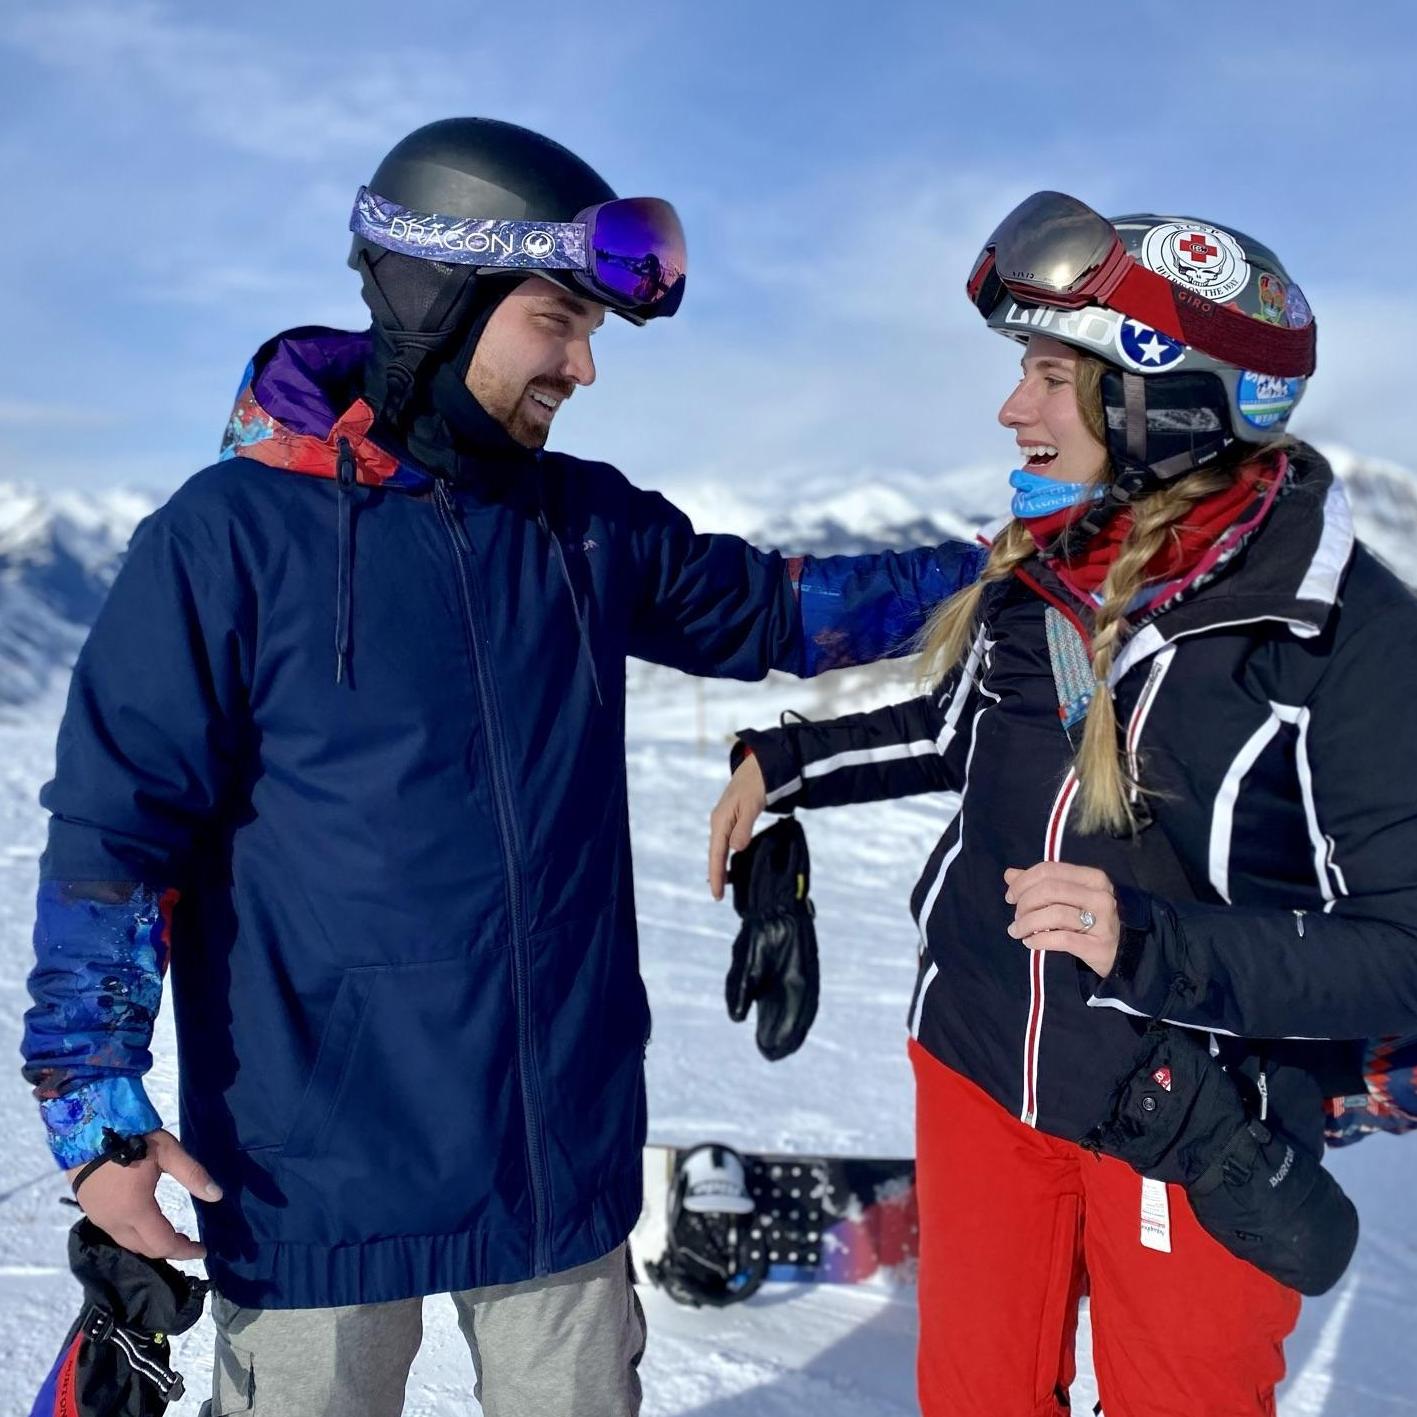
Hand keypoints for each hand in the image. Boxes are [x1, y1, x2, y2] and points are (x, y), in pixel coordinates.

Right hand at [67, 1128, 220, 1260]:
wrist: (86, 1131)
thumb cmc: (130, 1138)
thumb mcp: (168, 1151)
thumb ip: (193, 1174)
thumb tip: (217, 1196)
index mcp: (135, 1210)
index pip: (163, 1243)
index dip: (184, 1251)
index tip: (203, 1252)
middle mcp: (115, 1222)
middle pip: (145, 1248)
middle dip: (169, 1250)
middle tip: (190, 1244)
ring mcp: (99, 1219)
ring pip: (129, 1243)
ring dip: (151, 1244)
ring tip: (173, 1236)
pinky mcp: (91, 1211)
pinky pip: (117, 1234)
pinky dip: (136, 1236)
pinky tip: (147, 1225)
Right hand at [709, 753, 766, 900]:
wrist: (760, 765)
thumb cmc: (756, 784)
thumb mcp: (752, 805)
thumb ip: (744, 828)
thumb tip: (735, 849)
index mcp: (720, 820)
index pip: (716, 854)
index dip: (716, 875)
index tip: (717, 894)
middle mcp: (719, 821)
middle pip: (715, 853)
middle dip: (716, 874)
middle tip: (718, 896)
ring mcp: (724, 820)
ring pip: (720, 848)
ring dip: (721, 866)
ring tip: (723, 885)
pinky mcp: (732, 818)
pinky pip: (726, 841)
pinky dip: (727, 855)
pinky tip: (731, 862)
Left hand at [1004, 862, 1120, 976]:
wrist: (1121, 952)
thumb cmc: (1090, 919)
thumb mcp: (1068, 897)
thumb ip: (1040, 884)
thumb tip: (1009, 874)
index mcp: (1093, 877)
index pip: (1049, 870)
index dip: (1023, 882)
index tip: (1010, 896)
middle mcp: (1100, 896)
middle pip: (1050, 890)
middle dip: (1025, 903)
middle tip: (1016, 916)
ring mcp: (1103, 921)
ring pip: (1054, 914)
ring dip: (1027, 923)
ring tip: (1017, 931)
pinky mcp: (1099, 946)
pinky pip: (1061, 939)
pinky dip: (1039, 940)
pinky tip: (1030, 943)